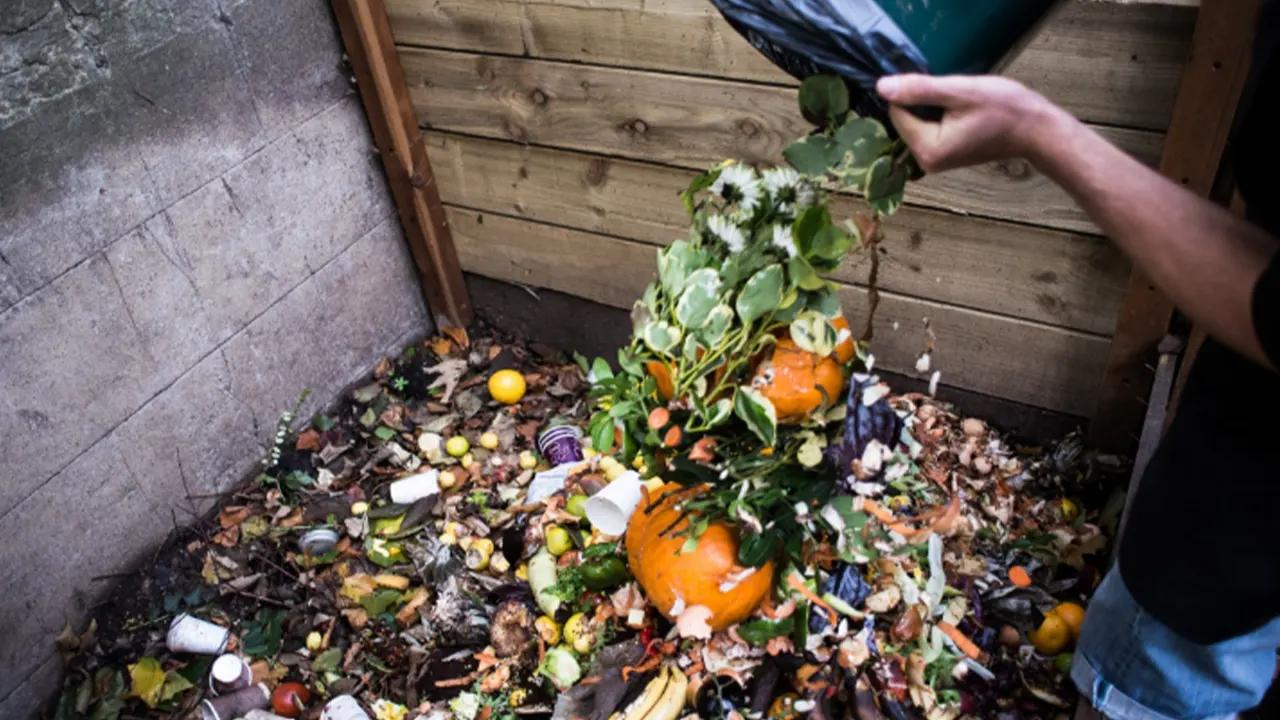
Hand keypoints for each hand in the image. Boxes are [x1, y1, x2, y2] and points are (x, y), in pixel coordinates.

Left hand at [876, 74, 1058, 172]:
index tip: (941, 87)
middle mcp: (926, 161)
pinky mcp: (942, 156)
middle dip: (923, 101)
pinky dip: (938, 116)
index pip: (897, 112)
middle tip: (955, 97)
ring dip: (932, 108)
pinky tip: (961, 113)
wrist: (1035, 130)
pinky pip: (927, 129)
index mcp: (927, 149)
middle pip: (904, 119)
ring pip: (916, 123)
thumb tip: (882, 87)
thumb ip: (920, 90)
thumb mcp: (960, 91)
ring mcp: (934, 161)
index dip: (914, 93)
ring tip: (961, 105)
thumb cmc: (1004, 109)